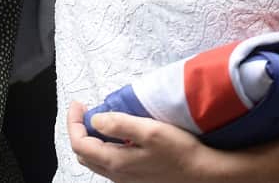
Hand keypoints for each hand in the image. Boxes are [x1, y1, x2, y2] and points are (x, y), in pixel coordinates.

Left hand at [67, 100, 213, 182]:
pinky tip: (119, 135)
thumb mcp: (149, 130)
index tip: (79, 104)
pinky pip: (111, 163)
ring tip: (102, 119)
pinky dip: (105, 147)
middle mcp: (117, 174)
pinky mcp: (136, 178)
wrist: (205, 173)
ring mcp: (126, 179)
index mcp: (115, 162)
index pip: (78, 142)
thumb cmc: (181, 152)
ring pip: (96, 159)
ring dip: (92, 138)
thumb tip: (95, 119)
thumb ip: (118, 123)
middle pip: (84, 152)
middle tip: (86, 111)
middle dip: (79, 129)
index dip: (73, 121)